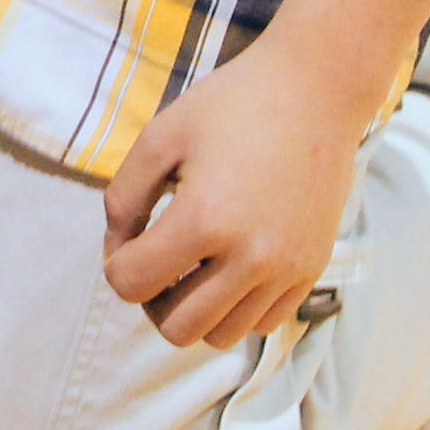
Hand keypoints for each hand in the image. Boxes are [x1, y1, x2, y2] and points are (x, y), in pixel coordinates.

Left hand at [100, 34, 373, 347]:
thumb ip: (123, 199)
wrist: (314, 94)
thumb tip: (117, 249)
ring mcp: (286, 271)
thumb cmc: (230, 107)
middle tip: (154, 259)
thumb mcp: (159, 138)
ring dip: (193, 310)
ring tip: (189, 267)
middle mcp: (250, 259)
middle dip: (151, 299)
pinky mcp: (311, 272)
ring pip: (221, 335)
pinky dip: (235, 310)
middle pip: (176, 328)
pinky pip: (262, 325)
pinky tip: (227, 268)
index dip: (116, 263)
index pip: (132, 285)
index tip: (127, 235)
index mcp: (203, 221)